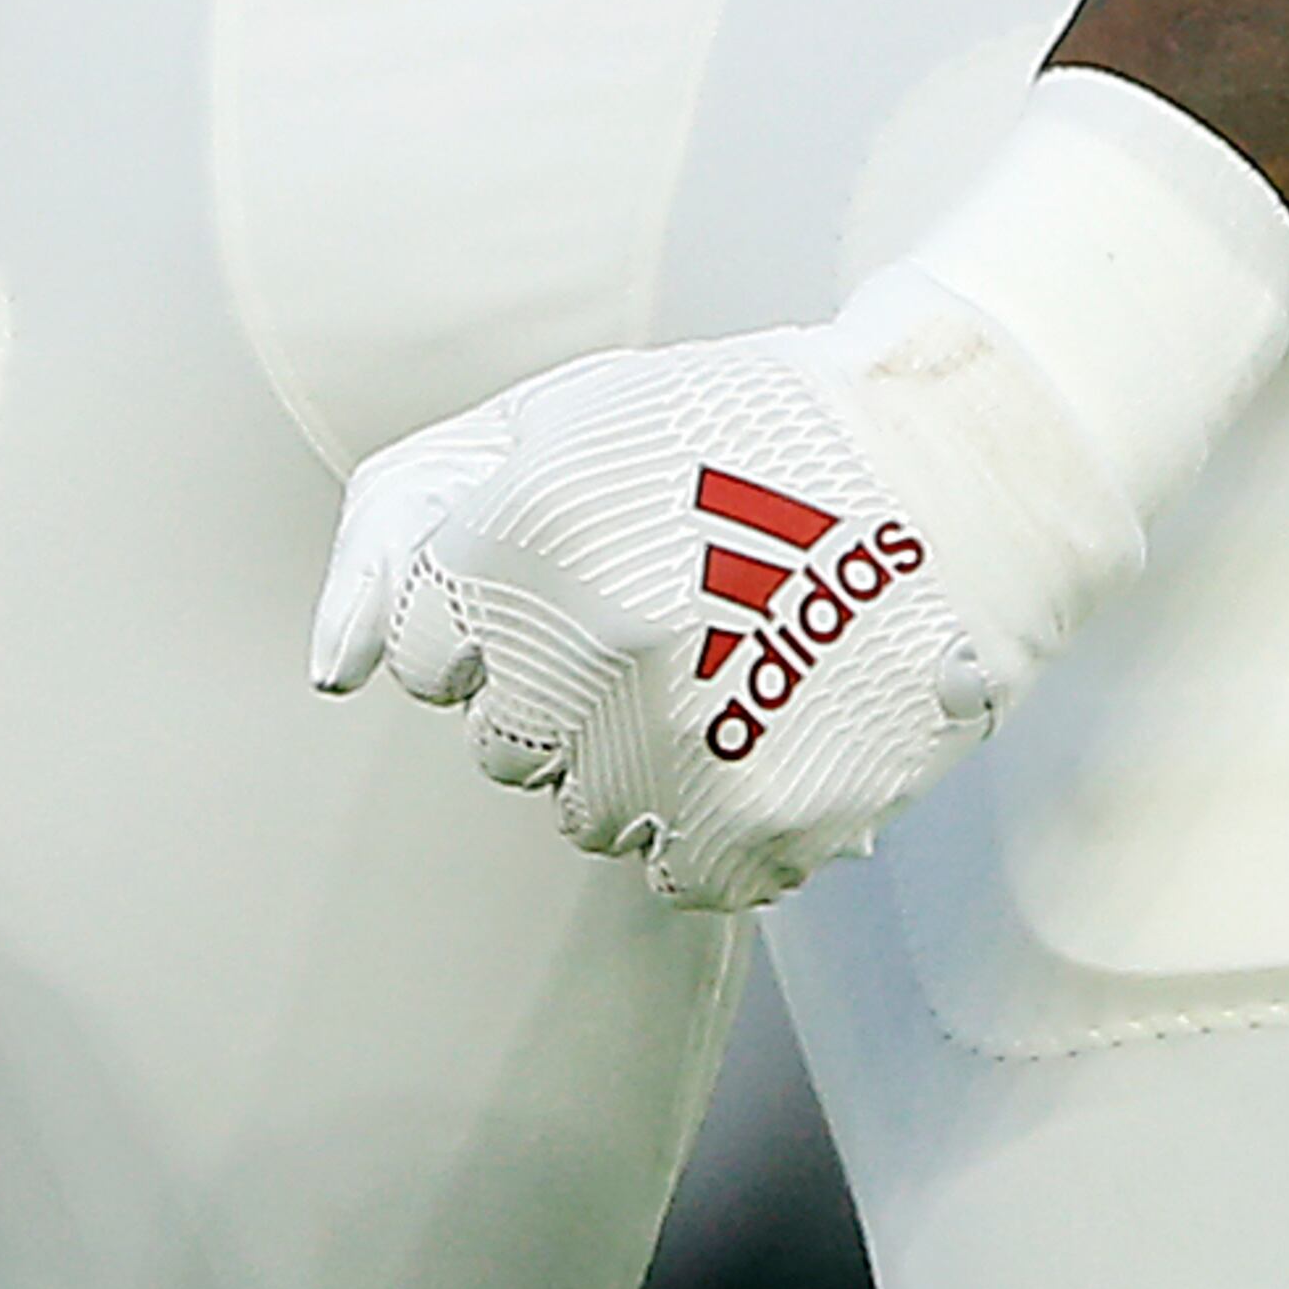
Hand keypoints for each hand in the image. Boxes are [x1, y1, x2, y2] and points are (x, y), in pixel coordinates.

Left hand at [311, 290, 1111, 914]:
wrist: (954, 470)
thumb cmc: (739, 434)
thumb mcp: (561, 415)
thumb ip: (413, 516)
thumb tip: (335, 665)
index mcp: (530, 528)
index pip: (431, 653)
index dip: (503, 613)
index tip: (578, 576)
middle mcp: (589, 644)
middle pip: (503, 744)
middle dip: (562, 688)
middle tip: (666, 615)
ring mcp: (676, 745)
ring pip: (586, 815)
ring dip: (637, 758)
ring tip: (728, 663)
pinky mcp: (760, 825)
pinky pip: (679, 873)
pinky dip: (716, 820)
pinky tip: (767, 728)